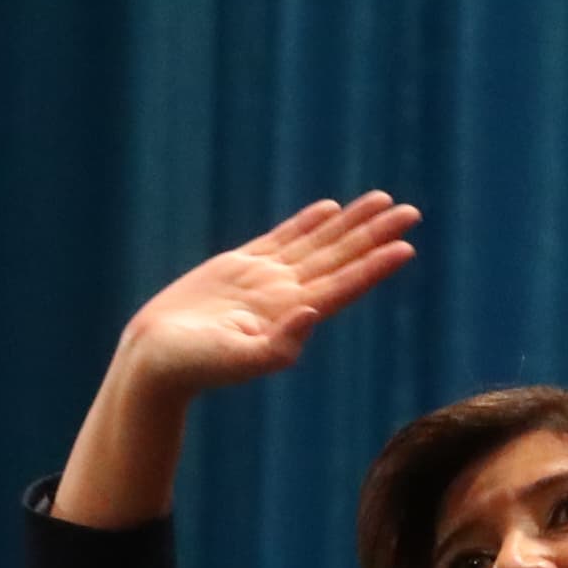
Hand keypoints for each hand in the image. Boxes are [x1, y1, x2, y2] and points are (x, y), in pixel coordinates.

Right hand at [108, 196, 419, 405]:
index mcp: (293, 316)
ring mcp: (266, 279)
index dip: (375, 266)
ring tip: (384, 200)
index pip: (345, 286)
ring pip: (318, 242)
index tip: (406, 247)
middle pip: (341, 258)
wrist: (156, 359)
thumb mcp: (237, 360)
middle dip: (375, 234)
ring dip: (351, 223)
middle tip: (412, 212)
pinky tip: (331, 208)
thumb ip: (278, 344)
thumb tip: (312, 314)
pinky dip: (308, 222)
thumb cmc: (194, 366)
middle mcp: (288, 295)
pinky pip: (282, 238)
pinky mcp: (240, 266)